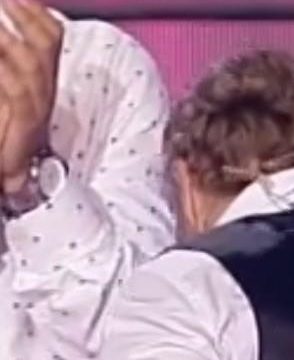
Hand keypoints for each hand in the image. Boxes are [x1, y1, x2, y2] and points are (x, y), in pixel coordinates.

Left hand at [0, 0, 62, 193]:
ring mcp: (37, 105)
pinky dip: (7, 69)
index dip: (39, 14)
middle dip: (26, 18)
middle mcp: (44, 89)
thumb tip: (4, 43)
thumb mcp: (7, 95)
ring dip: (12, 39)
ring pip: (33, 64)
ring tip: (1, 17)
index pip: (51, 39)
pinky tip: (2, 48)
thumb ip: (7, 67)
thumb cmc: (5, 135)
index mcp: (41, 79)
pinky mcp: (26, 122)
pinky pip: (19, 90)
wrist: (8, 171)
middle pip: (46, 46)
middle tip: (8, 0)